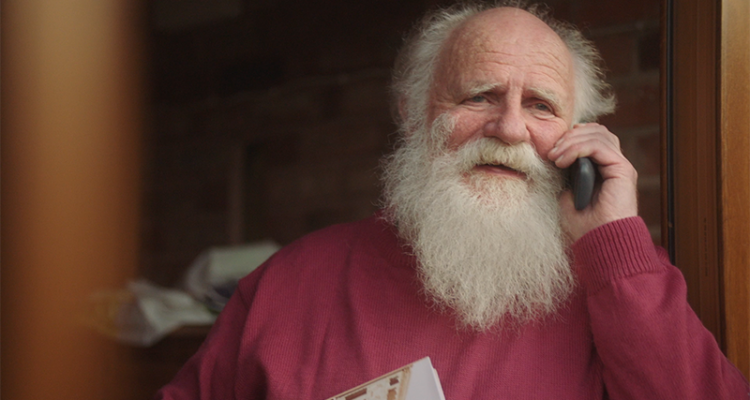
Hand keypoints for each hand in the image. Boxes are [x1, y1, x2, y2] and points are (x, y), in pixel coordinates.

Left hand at [547, 123, 637, 240]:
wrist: (600, 241)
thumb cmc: (585, 226)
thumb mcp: (568, 197)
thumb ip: (567, 178)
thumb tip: (558, 161)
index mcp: (604, 169)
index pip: (593, 137)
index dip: (573, 136)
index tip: (552, 150)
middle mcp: (614, 165)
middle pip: (597, 131)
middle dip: (570, 136)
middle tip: (552, 151)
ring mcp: (620, 166)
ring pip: (598, 135)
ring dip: (571, 142)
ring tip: (554, 157)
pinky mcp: (622, 170)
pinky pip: (599, 146)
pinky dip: (577, 148)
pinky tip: (563, 161)